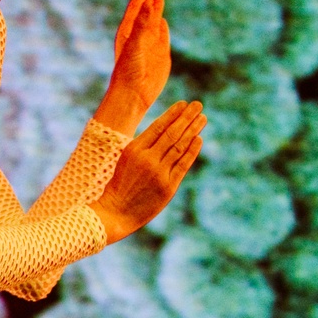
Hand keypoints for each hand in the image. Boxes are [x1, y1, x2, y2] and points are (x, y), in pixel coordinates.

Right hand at [92, 100, 204, 241]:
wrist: (114, 212)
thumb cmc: (119, 186)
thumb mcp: (126, 160)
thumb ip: (144, 148)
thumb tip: (166, 133)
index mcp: (134, 149)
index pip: (158, 126)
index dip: (173, 114)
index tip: (184, 104)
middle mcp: (147, 159)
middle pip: (172, 133)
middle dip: (187, 117)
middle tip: (198, 105)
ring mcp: (158, 173)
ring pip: (179, 146)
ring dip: (193, 130)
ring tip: (202, 118)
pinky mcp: (168, 187)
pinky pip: (183, 164)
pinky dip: (192, 151)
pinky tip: (199, 139)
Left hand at [94, 0, 170, 136]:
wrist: (135, 95)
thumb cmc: (129, 71)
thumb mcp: (134, 44)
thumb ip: (142, 24)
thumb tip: (151, 3)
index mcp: (127, 34)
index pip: (134, 10)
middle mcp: (138, 38)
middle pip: (144, 14)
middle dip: (149, 0)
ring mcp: (150, 46)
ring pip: (153, 24)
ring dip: (156, 11)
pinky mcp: (161, 56)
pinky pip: (162, 37)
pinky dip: (162, 28)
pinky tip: (162, 21)